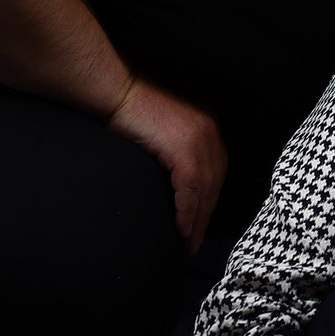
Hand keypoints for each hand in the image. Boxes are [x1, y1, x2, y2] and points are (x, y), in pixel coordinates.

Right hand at [107, 77, 226, 252]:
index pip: (216, 173)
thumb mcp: (164, 134)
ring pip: (205, 190)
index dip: (209, 202)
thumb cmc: (132, 113)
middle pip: (215, 184)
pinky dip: (187, 211)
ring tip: (188, 243)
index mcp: (208, 128)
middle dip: (206, 216)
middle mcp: (210, 132)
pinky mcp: (184, 147)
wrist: (118, 92)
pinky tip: (181, 228)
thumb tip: (175, 187)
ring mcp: (200, 138)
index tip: (201, 225)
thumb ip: (177, 155)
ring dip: (197, 221)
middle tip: (194, 243)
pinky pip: (190, 188)